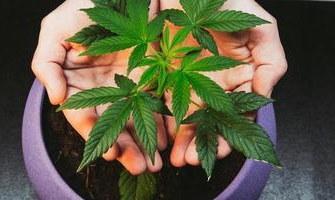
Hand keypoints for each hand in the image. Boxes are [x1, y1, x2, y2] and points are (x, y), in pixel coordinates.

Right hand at [31, 0, 166, 174]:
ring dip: (146, 142)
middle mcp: (104, 90)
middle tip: (141, 167)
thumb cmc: (83, 9)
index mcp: (79, 84)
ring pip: (136, 119)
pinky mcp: (150, 77)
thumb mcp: (55, 30)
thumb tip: (54, 99)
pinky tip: (170, 137)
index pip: (85, 117)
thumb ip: (47, 63)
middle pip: (113, 125)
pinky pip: (156, 103)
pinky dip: (163, 121)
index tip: (111, 154)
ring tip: (157, 162)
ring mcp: (128, 85)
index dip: (96, 137)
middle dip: (126, 148)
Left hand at [160, 0, 286, 166]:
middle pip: (212, 121)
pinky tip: (164, 139)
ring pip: (188, 117)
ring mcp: (191, 82)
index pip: (239, 114)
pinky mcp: (168, 75)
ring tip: (179, 159)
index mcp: (240, 78)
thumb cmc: (231, 4)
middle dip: (204, 143)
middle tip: (194, 161)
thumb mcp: (262, 30)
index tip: (221, 151)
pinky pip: (165, 101)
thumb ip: (270, 64)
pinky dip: (165, 121)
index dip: (231, 135)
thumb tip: (265, 97)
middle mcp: (216, 85)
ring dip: (184, 140)